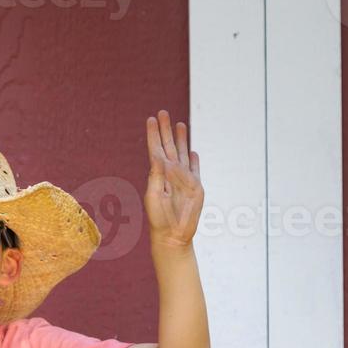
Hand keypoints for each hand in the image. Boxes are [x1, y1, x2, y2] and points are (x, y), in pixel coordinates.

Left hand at [143, 109, 202, 248]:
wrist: (173, 235)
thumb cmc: (159, 218)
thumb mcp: (155, 195)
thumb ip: (157, 176)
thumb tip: (159, 157)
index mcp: (157, 175)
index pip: (155, 149)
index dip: (153, 134)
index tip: (151, 119)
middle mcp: (170, 174)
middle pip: (168, 147)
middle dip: (166, 130)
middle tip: (163, 112)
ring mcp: (184, 179)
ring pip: (182, 154)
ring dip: (180, 139)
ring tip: (179, 124)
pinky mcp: (196, 186)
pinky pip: (195, 169)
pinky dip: (193, 160)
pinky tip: (191, 151)